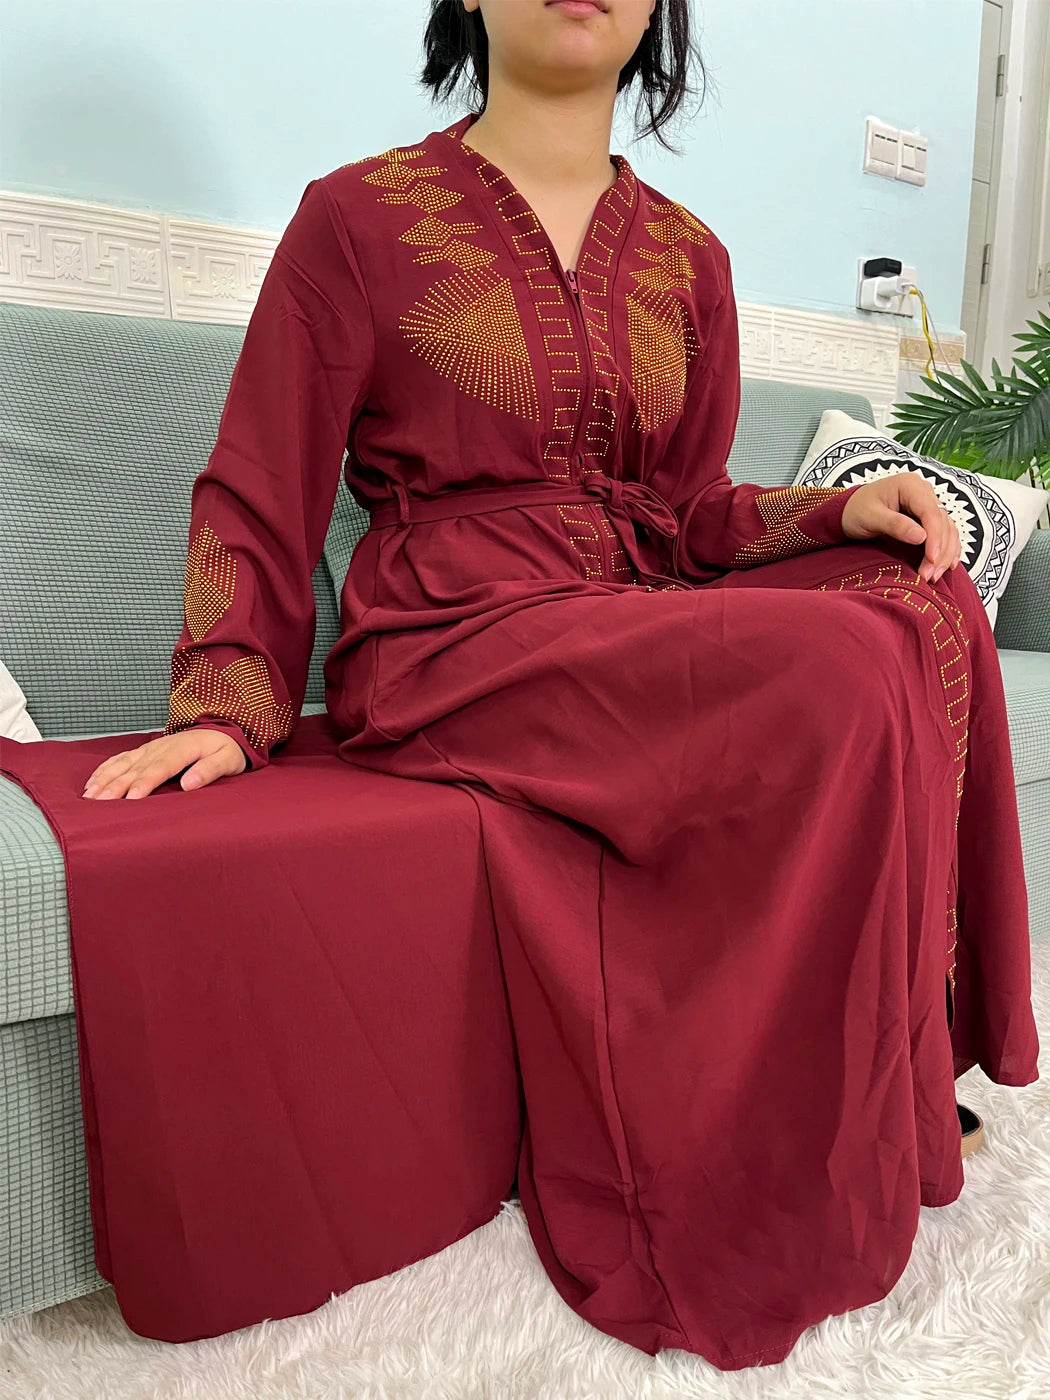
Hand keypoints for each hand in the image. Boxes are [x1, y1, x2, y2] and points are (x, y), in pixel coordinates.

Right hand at [81, 729, 247, 799]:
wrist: (222, 731)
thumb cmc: (226, 749)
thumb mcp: (228, 760)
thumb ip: (210, 770)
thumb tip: (189, 783)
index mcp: (183, 748)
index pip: (161, 768)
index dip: (145, 783)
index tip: (132, 797)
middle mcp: (161, 747)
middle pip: (136, 768)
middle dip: (116, 785)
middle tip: (100, 803)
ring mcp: (150, 748)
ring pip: (123, 764)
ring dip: (105, 779)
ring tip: (90, 796)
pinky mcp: (144, 751)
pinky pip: (120, 759)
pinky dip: (104, 770)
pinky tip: (92, 782)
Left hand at [840, 472, 961, 582]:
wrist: (848, 511)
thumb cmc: (855, 510)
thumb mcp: (870, 517)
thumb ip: (895, 524)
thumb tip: (921, 537)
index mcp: (910, 485)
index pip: (931, 512)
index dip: (935, 537)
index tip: (931, 559)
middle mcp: (924, 493)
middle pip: (943, 522)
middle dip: (940, 551)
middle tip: (929, 575)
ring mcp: (927, 505)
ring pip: (947, 530)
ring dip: (945, 554)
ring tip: (933, 575)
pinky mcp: (926, 519)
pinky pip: (944, 533)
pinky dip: (947, 550)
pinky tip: (947, 565)